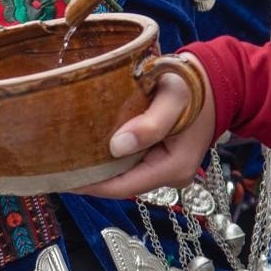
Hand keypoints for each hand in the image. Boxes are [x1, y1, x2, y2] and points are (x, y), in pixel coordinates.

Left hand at [69, 68, 216, 198]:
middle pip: (122, 185)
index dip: (92, 186)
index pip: (124, 187)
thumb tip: (117, 147)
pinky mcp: (161, 159)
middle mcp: (171, 176)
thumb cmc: (193, 87)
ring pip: (125, 176)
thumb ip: (150, 123)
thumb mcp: (172, 99)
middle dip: (90, 179)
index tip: (63, 179)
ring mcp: (167, 169)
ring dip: (99, 169)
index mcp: (174, 167)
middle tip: (55, 167)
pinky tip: (90, 150)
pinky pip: (131, 165)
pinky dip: (111, 160)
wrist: (215, 83)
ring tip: (66, 159)